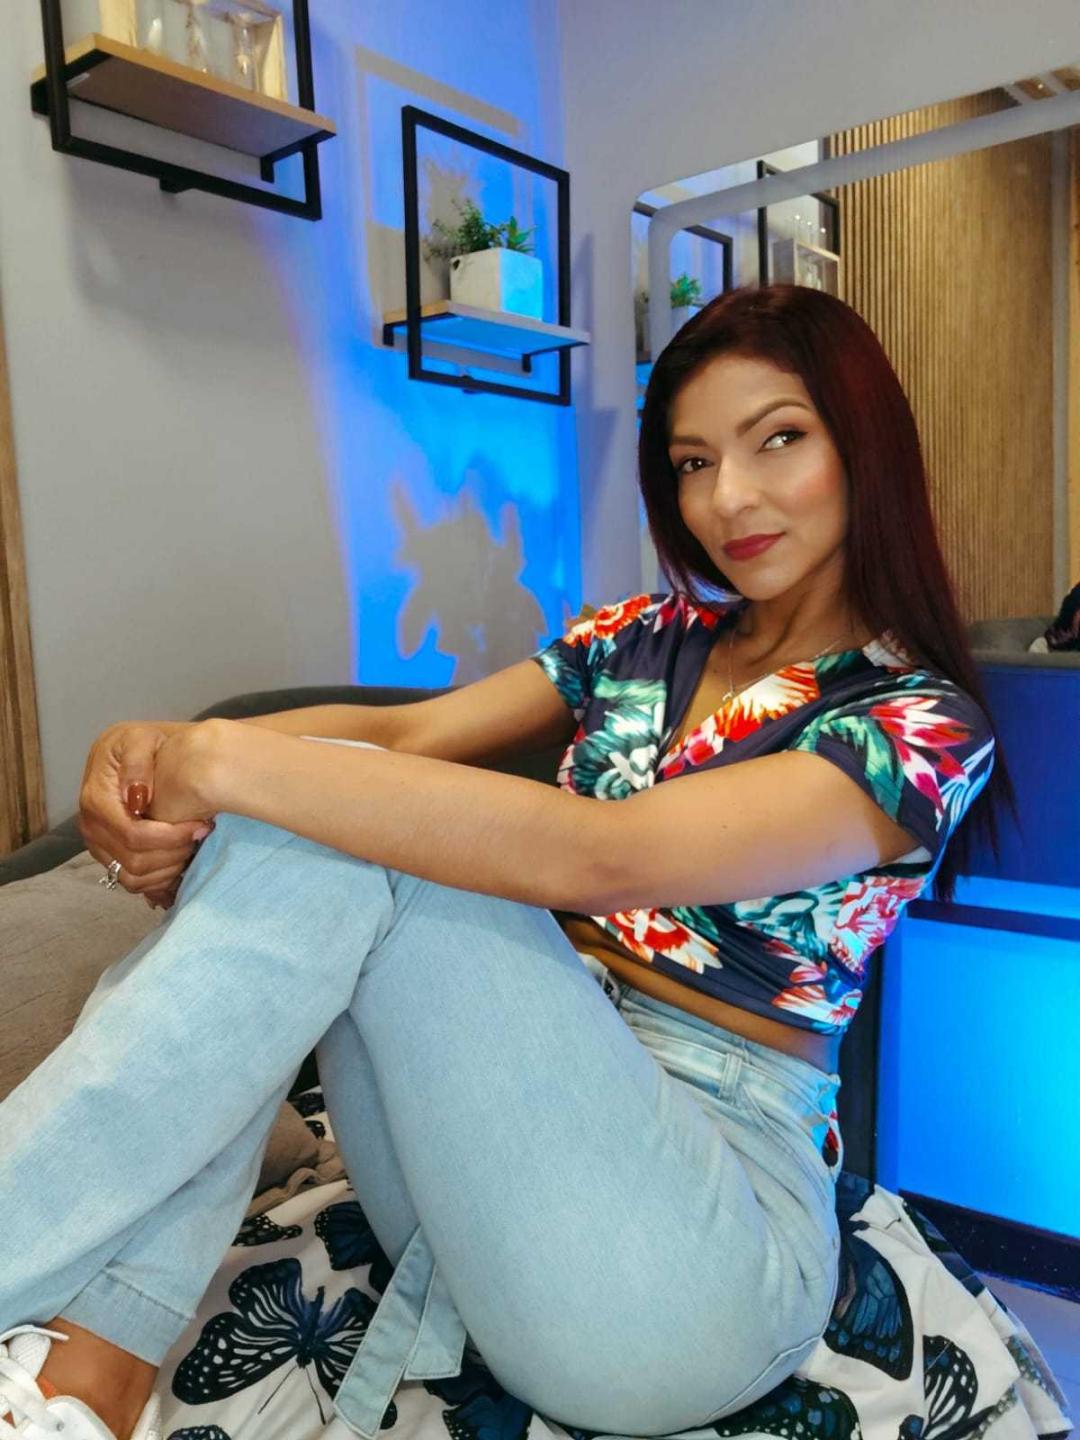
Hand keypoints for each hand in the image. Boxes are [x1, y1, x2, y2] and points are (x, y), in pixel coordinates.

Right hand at [79, 721, 214, 909]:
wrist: (134, 751)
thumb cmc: (142, 743)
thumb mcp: (140, 737)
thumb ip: (137, 761)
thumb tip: (136, 797)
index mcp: (96, 799)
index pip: (133, 835)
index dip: (170, 837)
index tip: (201, 825)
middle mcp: (91, 827)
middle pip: (135, 861)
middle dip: (175, 853)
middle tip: (201, 835)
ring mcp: (98, 844)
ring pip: (133, 878)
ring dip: (169, 870)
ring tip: (192, 846)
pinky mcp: (108, 855)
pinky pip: (132, 882)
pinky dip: (159, 881)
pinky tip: (180, 862)